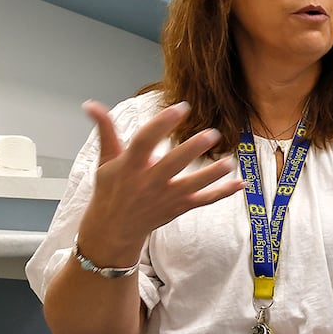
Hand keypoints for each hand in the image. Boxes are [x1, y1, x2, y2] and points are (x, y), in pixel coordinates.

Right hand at [74, 99, 244, 263]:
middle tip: (212, 134)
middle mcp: (149, 182)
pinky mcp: (179, 208)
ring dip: (212, 174)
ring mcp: (166, 197)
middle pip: (173, 164)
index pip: (145, 141)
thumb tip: (91, 104)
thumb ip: (105, 131)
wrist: (114, 229)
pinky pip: (204, 201)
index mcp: (130, 166)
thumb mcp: (106, 160)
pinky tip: (241, 183)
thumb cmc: (111, 189)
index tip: (180, 108)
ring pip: (192, 185)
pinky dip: (223, 193)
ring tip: (230, 161)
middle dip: (192, 150)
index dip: (162, 124)